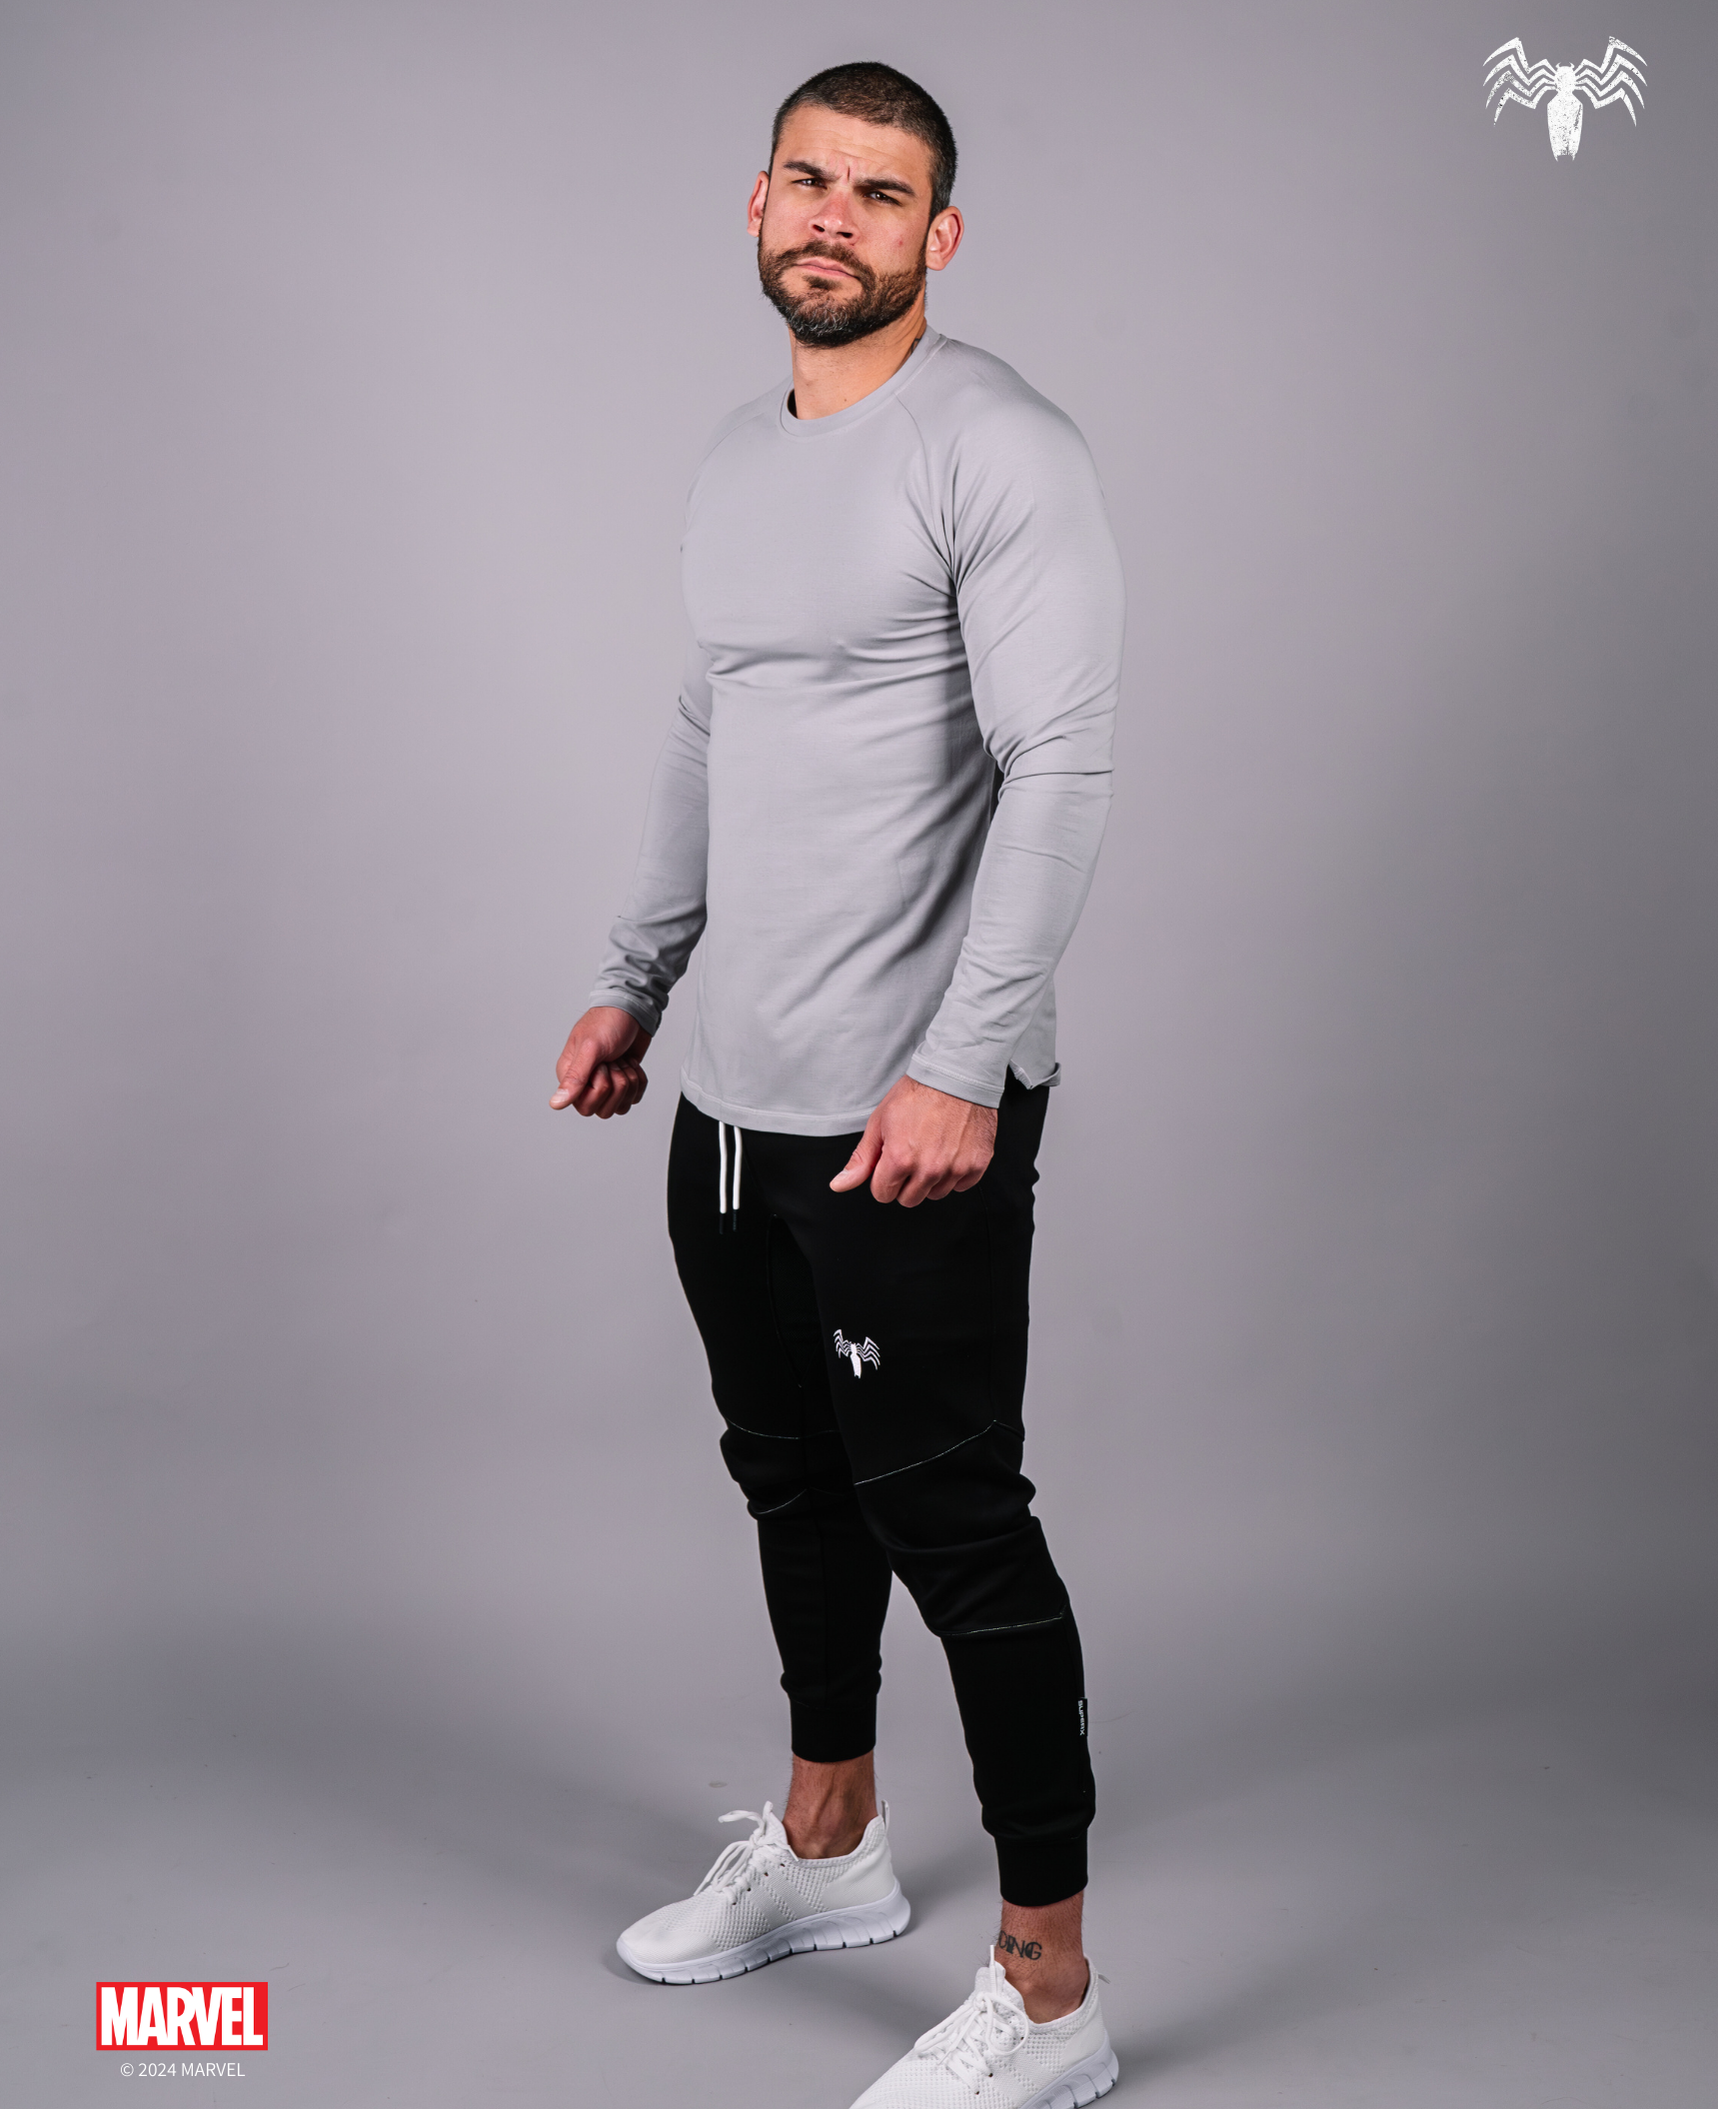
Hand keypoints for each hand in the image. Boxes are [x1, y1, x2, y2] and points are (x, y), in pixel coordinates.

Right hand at [551, 1006, 652, 1117]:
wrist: (633, 1010)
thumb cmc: (608, 1021)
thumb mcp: (590, 1049)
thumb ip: (575, 1078)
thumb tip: (556, 1103)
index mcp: (571, 1076)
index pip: (585, 1107)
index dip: (600, 1089)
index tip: (601, 1066)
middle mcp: (587, 1083)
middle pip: (604, 1111)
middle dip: (617, 1085)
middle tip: (613, 1063)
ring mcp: (607, 1083)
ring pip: (620, 1107)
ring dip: (629, 1082)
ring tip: (622, 1061)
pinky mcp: (623, 1082)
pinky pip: (634, 1098)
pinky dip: (638, 1079)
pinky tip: (630, 1063)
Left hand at [830, 1075, 996, 1206]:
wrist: (956, 1075)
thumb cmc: (919, 1093)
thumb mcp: (880, 1122)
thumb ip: (861, 1159)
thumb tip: (840, 1184)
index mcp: (900, 1159)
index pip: (883, 1194)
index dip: (883, 1178)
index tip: (890, 1162)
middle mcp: (929, 1169)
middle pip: (909, 1200)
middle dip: (905, 1182)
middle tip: (911, 1154)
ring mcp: (955, 1168)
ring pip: (935, 1195)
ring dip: (931, 1179)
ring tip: (931, 1149)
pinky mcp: (976, 1165)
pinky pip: (961, 1186)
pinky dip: (955, 1173)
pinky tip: (950, 1151)